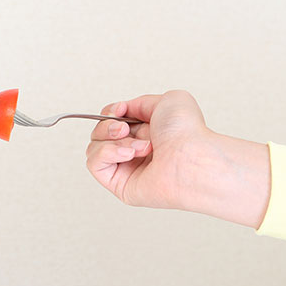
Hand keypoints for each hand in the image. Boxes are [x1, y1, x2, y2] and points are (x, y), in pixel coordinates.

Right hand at [85, 90, 269, 227]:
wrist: (191, 156)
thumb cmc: (187, 132)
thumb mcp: (166, 100)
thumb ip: (139, 102)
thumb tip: (119, 111)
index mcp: (146, 132)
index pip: (111, 121)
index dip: (110, 113)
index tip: (120, 110)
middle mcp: (135, 150)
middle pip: (99, 133)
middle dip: (109, 126)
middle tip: (126, 129)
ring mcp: (126, 168)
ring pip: (94, 147)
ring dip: (113, 140)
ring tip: (139, 145)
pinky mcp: (119, 185)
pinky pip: (94, 164)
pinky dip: (107, 153)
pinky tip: (129, 153)